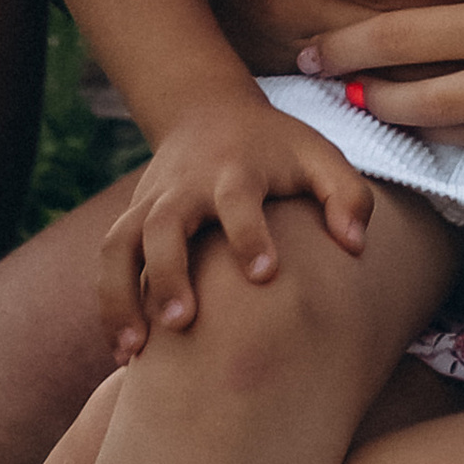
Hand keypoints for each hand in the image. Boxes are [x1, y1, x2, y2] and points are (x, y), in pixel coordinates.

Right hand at [101, 88, 372, 356]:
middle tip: (181, 322)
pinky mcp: (130, 219)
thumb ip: (346, 196)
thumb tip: (356, 246)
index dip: (249, 234)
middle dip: (169, 272)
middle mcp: (185, 187)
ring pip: (119, 245)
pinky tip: (125, 353)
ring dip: (120, 297)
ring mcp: (151, 203)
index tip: (265, 275)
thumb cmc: (275, 147)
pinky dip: (109, 304)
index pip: (238, 200)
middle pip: (163, 225)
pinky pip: (108, 261)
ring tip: (134, 352)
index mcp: (235, 170)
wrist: (208, 110)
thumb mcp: (318, 155)